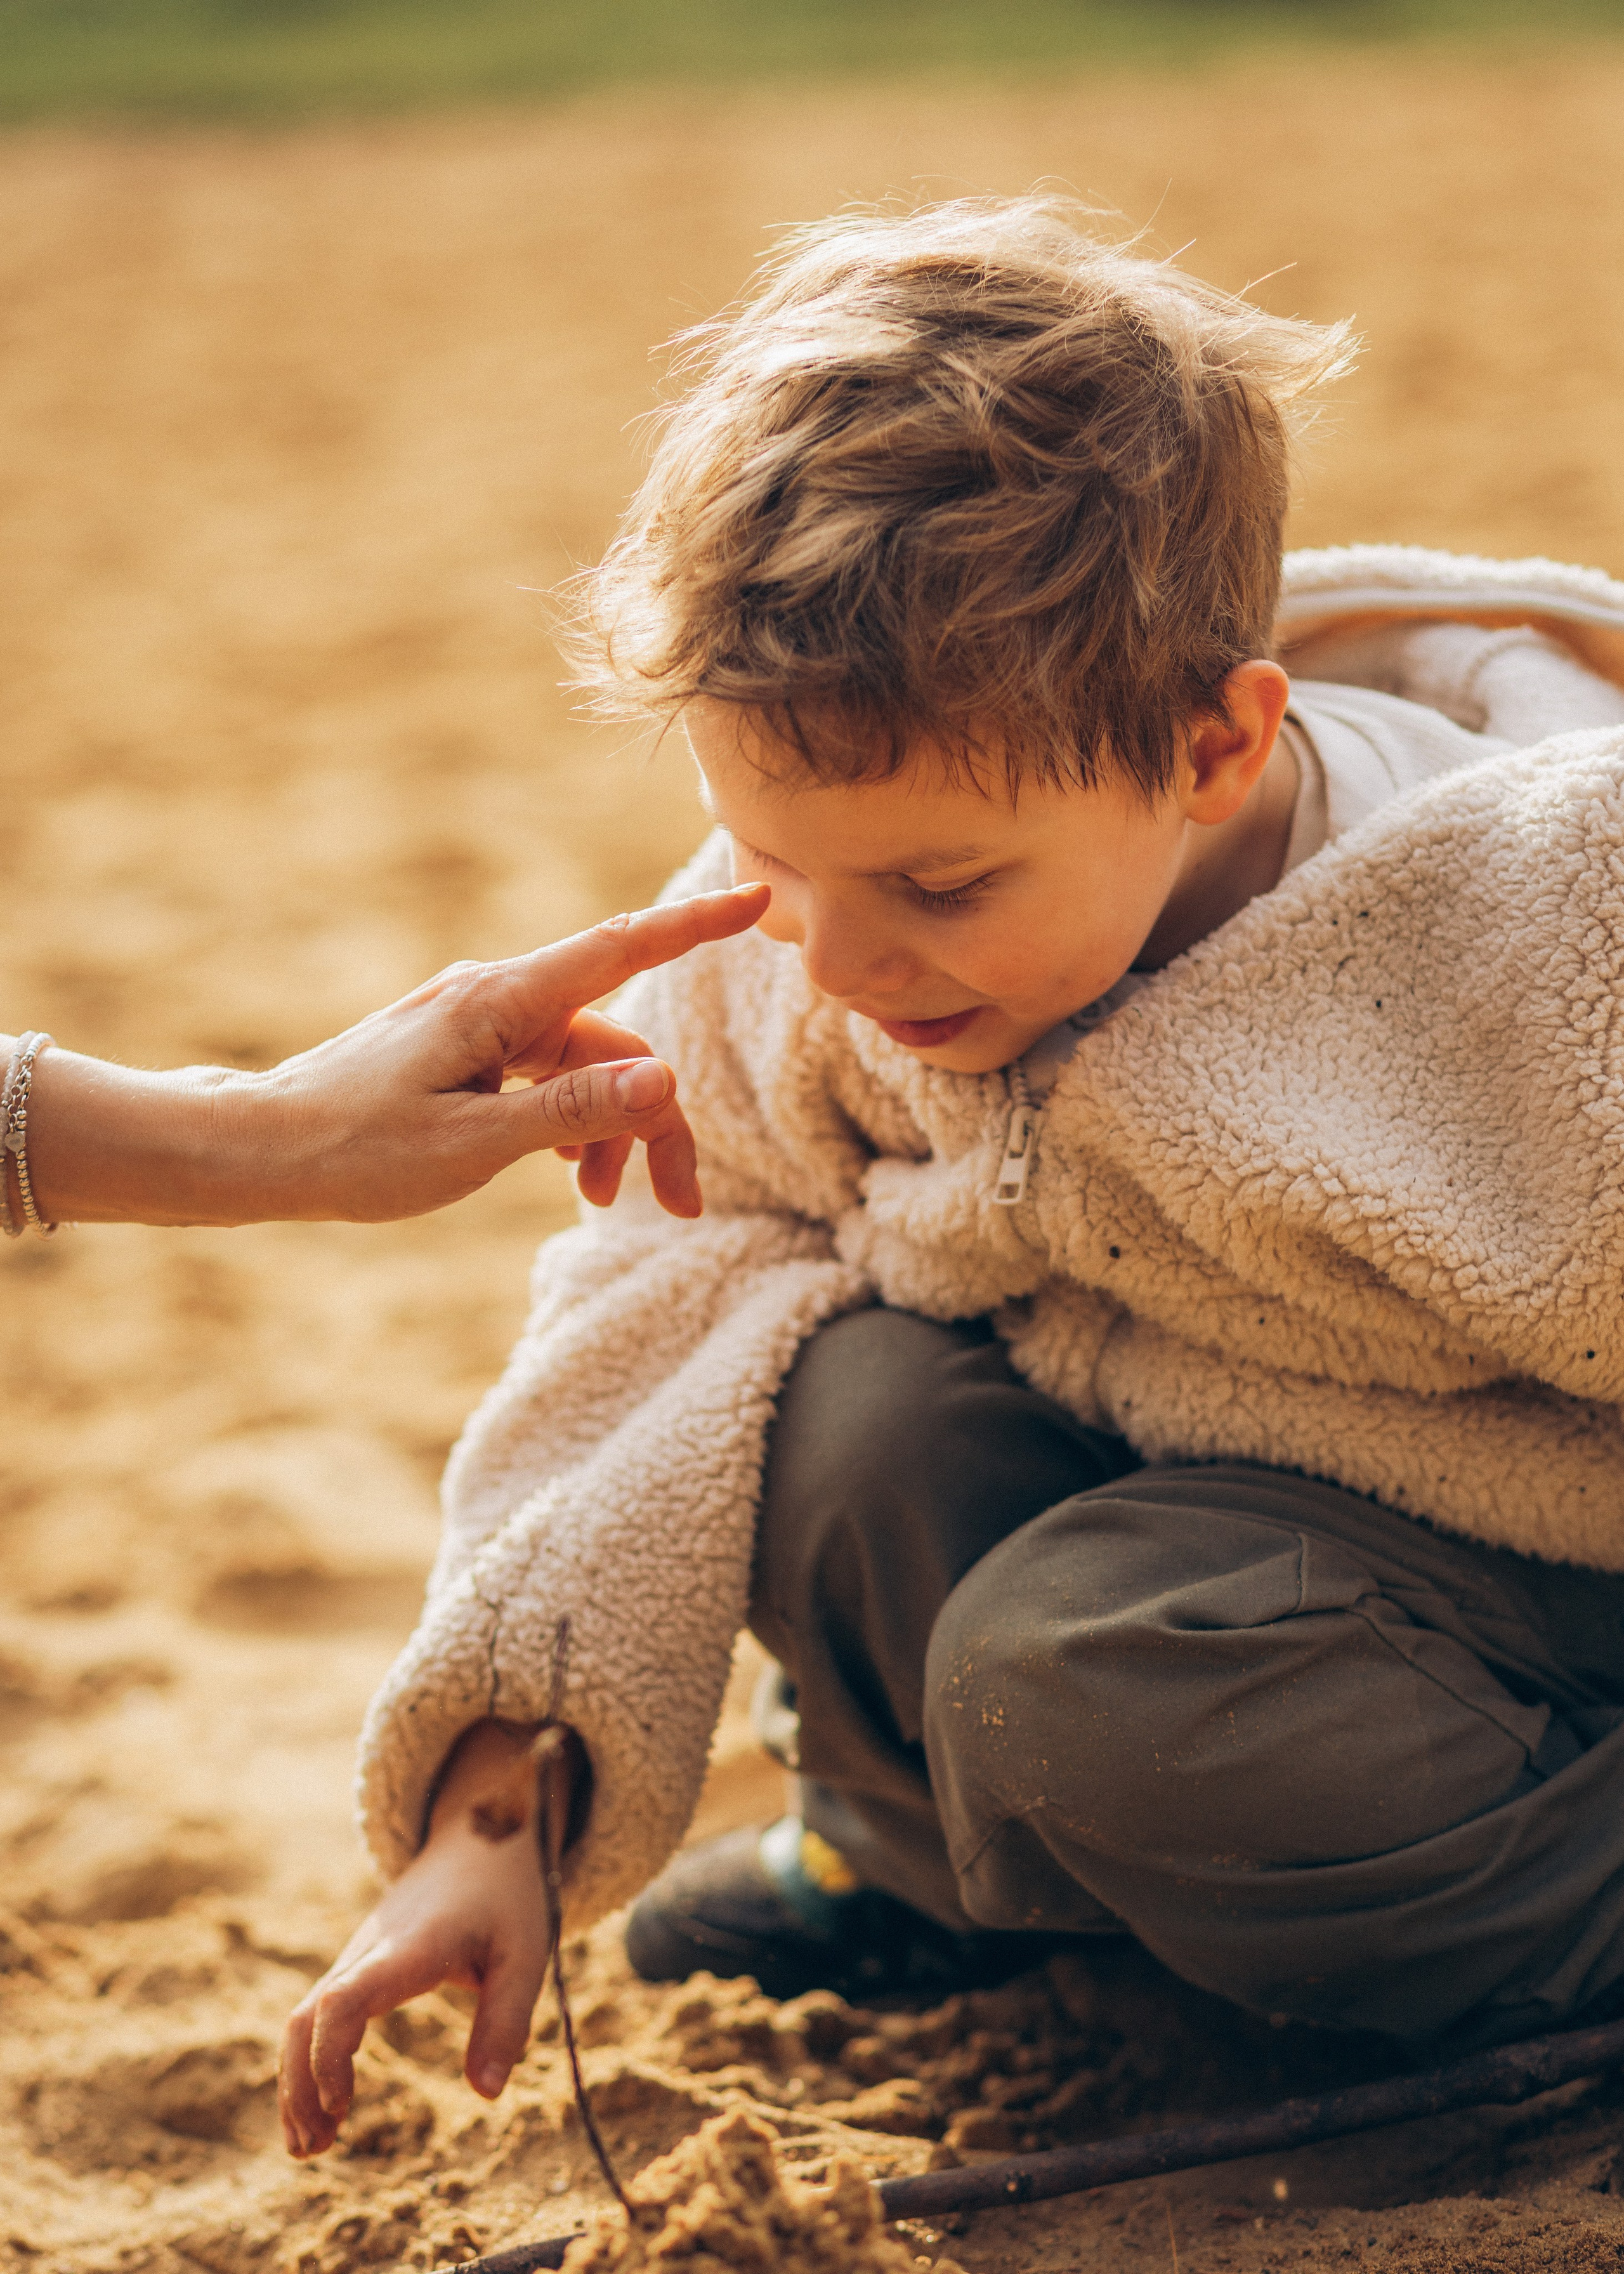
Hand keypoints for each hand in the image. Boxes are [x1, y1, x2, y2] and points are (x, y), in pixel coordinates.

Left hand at [18, 882, 768, 1226]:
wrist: (258, 1150)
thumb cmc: (353, 1150)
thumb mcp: (472, 1144)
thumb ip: (574, 1110)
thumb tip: (666, 1076)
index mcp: (499, 1002)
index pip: (620, 949)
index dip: (694, 926)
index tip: (758, 894)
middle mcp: (493, 998)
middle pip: (613, 1040)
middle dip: (655, 1117)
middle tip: (679, 1205)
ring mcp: (475, 1024)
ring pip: (580, 1065)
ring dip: (607, 1131)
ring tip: (596, 1202)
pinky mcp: (461, 1053)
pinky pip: (541, 1076)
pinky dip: (566, 1123)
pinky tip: (560, 1172)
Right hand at [278, 1719, 574, 2157]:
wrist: (480, 1836)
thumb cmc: (508, 1897)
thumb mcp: (526, 1953)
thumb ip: (507, 2021)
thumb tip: (486, 2094)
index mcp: (412, 1945)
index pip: (345, 1997)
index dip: (330, 2055)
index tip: (341, 2106)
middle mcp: (372, 1948)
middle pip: (307, 2015)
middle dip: (300, 2085)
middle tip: (312, 2150)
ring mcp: (358, 1953)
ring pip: (302, 2016)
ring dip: (297, 2081)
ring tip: (308, 2147)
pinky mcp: (359, 1962)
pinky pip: (317, 2012)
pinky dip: (309, 2060)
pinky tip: (325, 2106)